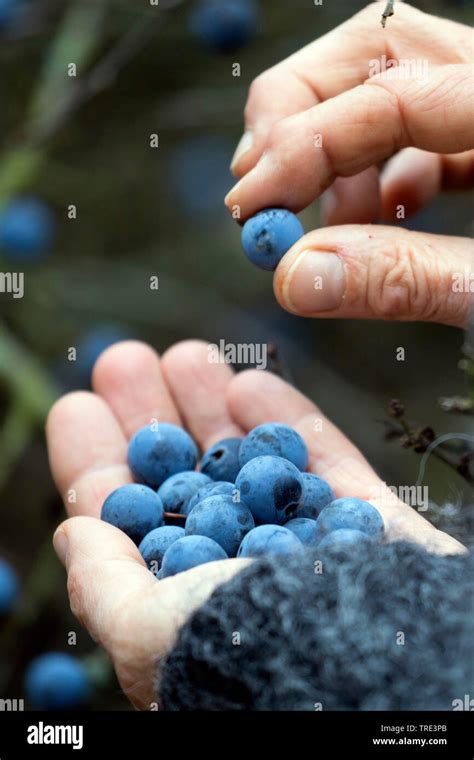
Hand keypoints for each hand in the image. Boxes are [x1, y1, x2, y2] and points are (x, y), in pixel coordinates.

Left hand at [46, 340, 463, 708]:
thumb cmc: (245, 656)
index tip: (77, 407)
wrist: (375, 669)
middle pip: (186, 477)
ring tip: (183, 353)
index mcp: (183, 599)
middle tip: (123, 361)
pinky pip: (324, 461)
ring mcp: (305, 541)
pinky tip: (253, 384)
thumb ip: (104, 585)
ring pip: (251, 461)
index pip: (130, 519)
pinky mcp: (365, 522)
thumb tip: (74, 530)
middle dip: (152, 417)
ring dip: (213, 406)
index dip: (100, 461)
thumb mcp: (146, 634)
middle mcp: (242, 568)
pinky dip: (289, 421)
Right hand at [225, 2, 472, 325]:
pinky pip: (416, 125)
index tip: (248, 206)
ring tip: (316, 221)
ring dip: (330, 144)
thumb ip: (402, 279)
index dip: (305, 145)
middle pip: (377, 49)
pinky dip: (372, 168)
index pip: (392, 90)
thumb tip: (296, 277)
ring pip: (387, 78)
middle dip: (299, 113)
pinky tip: (365, 217)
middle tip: (260, 184)